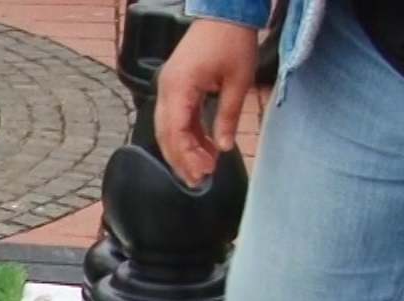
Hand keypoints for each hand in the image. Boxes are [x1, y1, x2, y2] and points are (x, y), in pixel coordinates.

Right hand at [153, 19, 260, 186]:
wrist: (225, 13)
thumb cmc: (232, 41)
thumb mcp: (238, 81)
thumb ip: (228, 116)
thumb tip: (224, 148)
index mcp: (179, 87)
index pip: (175, 132)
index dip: (187, 155)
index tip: (204, 172)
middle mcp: (166, 89)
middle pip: (166, 135)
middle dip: (181, 159)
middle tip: (198, 180)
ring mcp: (168, 87)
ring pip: (167, 129)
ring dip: (183, 149)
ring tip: (203, 167)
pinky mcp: (175, 86)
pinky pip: (175, 117)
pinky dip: (186, 134)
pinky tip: (202, 147)